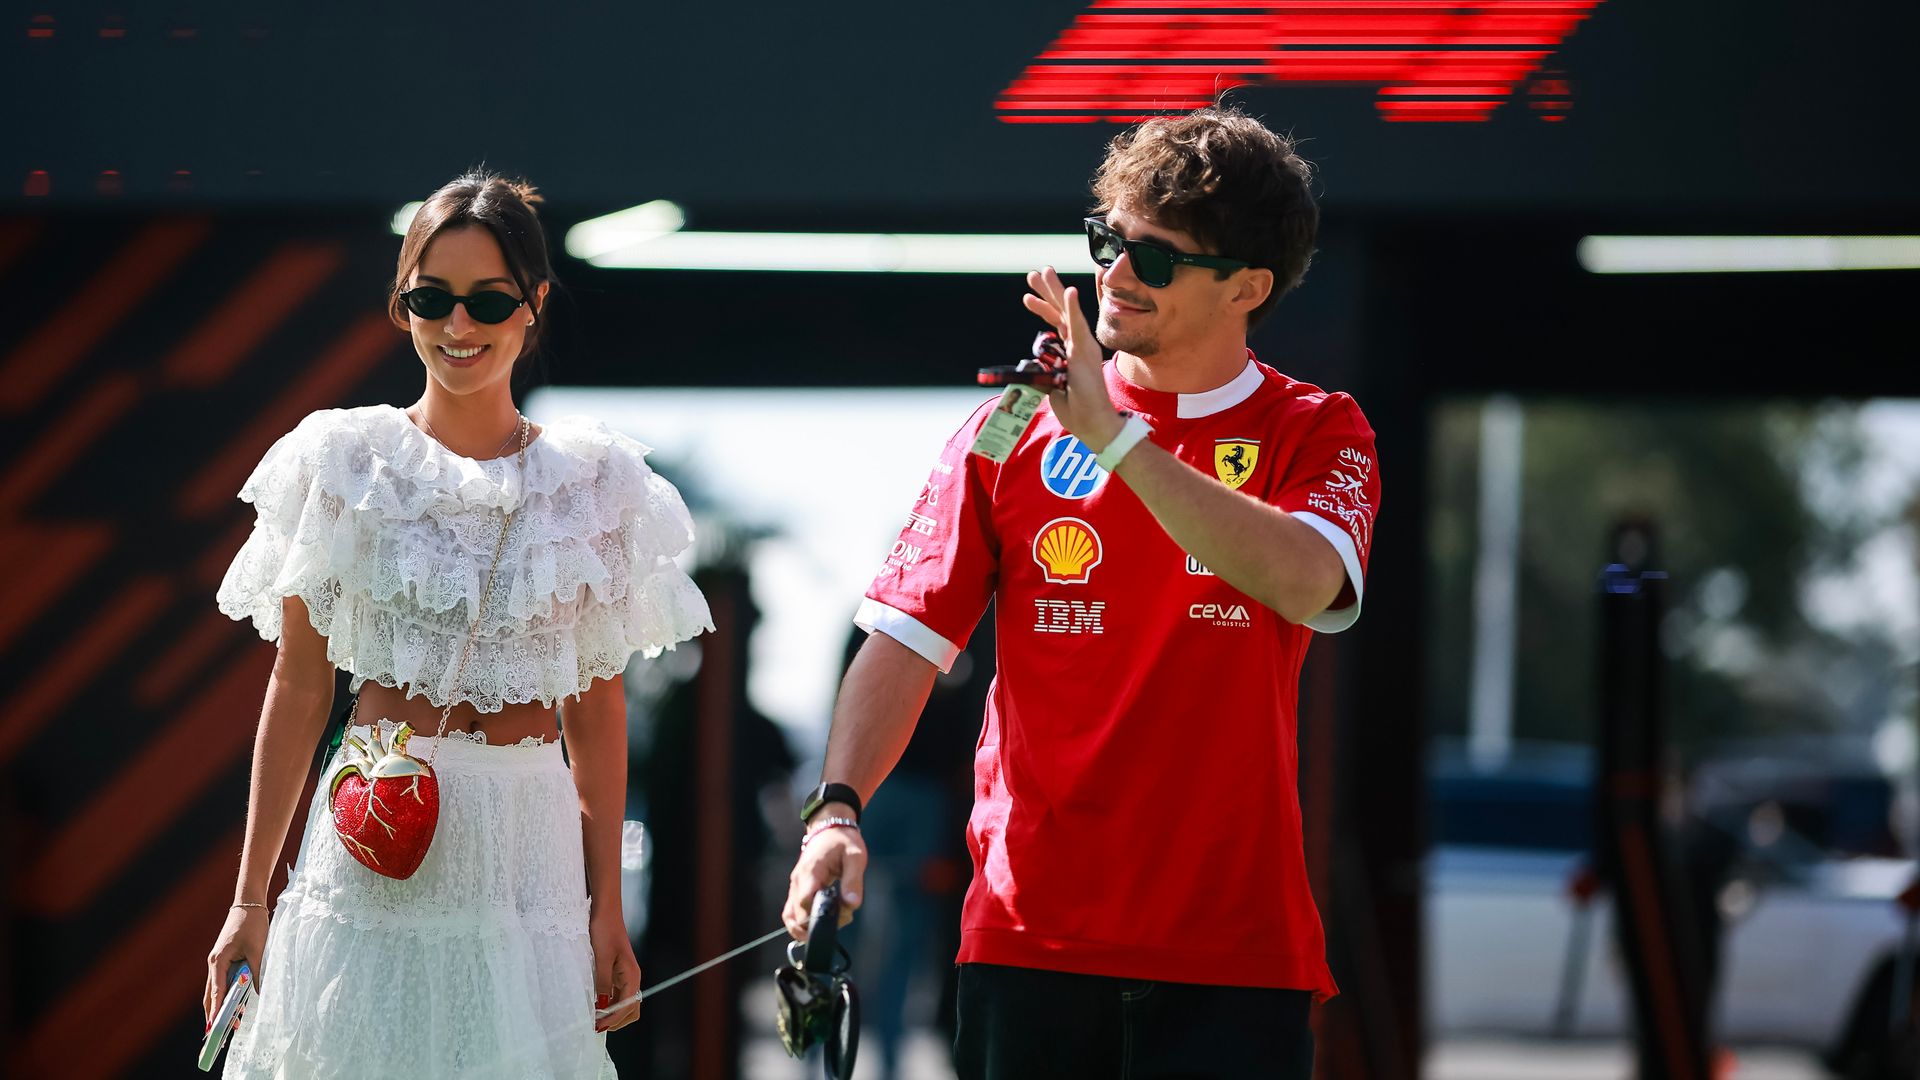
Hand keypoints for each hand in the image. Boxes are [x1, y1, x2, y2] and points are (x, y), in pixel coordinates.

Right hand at [204, 906, 267, 1025]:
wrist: (248, 903)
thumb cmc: (252, 924)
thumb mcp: (258, 950)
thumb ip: (257, 972)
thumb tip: (259, 993)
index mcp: (217, 961)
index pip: (216, 992)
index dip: (215, 1011)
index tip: (214, 1029)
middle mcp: (213, 963)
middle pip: (210, 995)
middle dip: (215, 1015)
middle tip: (220, 1035)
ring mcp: (217, 962)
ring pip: (216, 990)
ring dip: (222, 1007)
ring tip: (231, 1026)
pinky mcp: (224, 960)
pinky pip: (223, 982)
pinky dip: (227, 995)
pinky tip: (236, 1006)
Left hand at [590, 905, 640, 1032]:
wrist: (606, 911)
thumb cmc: (604, 930)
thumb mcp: (601, 957)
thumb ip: (603, 982)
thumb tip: (603, 1006)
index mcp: (632, 975)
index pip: (627, 1006)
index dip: (613, 1019)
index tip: (597, 1026)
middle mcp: (632, 978)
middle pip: (631, 1010)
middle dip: (616, 1021)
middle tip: (595, 1026)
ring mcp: (626, 977)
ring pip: (625, 1005)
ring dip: (613, 1015)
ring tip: (594, 1019)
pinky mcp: (618, 974)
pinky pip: (618, 996)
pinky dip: (609, 1006)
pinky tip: (595, 1006)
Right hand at [783, 827, 863, 939]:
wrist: (830, 828)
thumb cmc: (843, 840)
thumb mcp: (855, 857)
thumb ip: (853, 881)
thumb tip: (852, 905)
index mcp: (810, 872)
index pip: (805, 903)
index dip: (820, 916)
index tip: (841, 916)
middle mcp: (798, 881)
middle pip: (797, 915)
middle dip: (819, 924)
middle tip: (843, 917)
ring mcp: (795, 886)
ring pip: (789, 917)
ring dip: (806, 929)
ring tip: (830, 926)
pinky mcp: (797, 889)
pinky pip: (791, 912)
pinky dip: (801, 923)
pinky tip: (818, 925)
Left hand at [1023, 266, 1125, 450]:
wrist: (1095, 424)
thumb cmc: (1077, 411)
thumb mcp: (1052, 389)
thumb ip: (1043, 375)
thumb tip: (1031, 368)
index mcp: (1070, 353)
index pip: (1055, 324)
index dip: (1042, 308)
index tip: (1027, 296)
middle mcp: (1078, 346)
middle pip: (1059, 312)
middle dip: (1046, 291)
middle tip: (1034, 273)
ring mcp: (1082, 348)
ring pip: (1066, 312)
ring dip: (1055, 291)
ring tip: (1044, 272)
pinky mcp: (1085, 353)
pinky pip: (1078, 326)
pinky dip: (1073, 308)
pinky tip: (1069, 291)